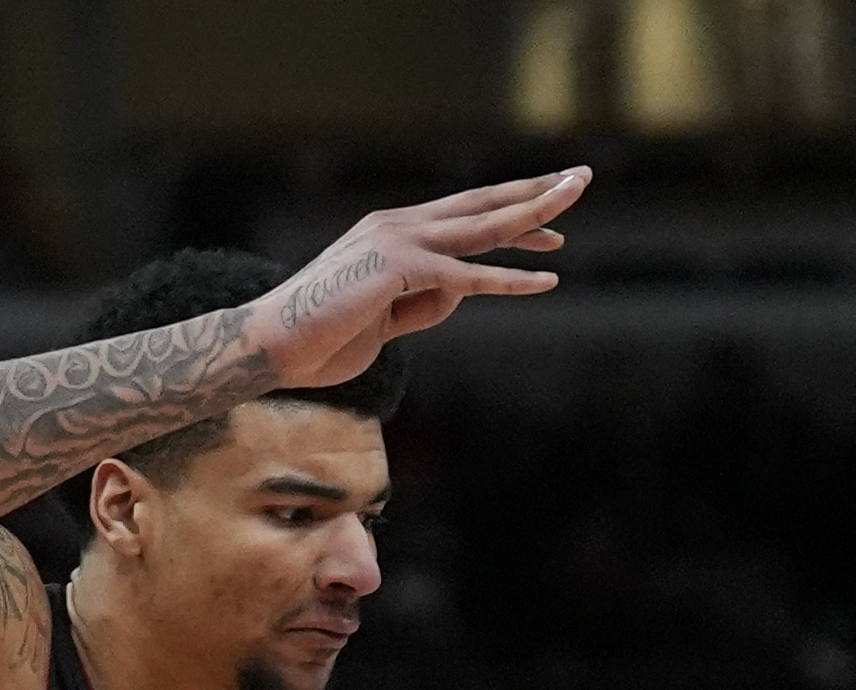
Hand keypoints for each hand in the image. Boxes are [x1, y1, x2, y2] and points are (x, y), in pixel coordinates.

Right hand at [245, 171, 585, 386]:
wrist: (275, 345)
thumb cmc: (324, 338)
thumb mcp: (388, 320)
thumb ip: (426, 302)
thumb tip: (462, 292)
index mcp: (393, 232)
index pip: (464, 217)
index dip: (510, 216)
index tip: (549, 224)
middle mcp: (398, 225)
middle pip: (481, 204)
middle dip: (532, 192)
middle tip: (580, 178)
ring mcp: (399, 242)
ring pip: (481, 226)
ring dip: (532, 213)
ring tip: (573, 200)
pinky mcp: (400, 270)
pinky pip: (467, 277)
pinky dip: (509, 278)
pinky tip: (547, 279)